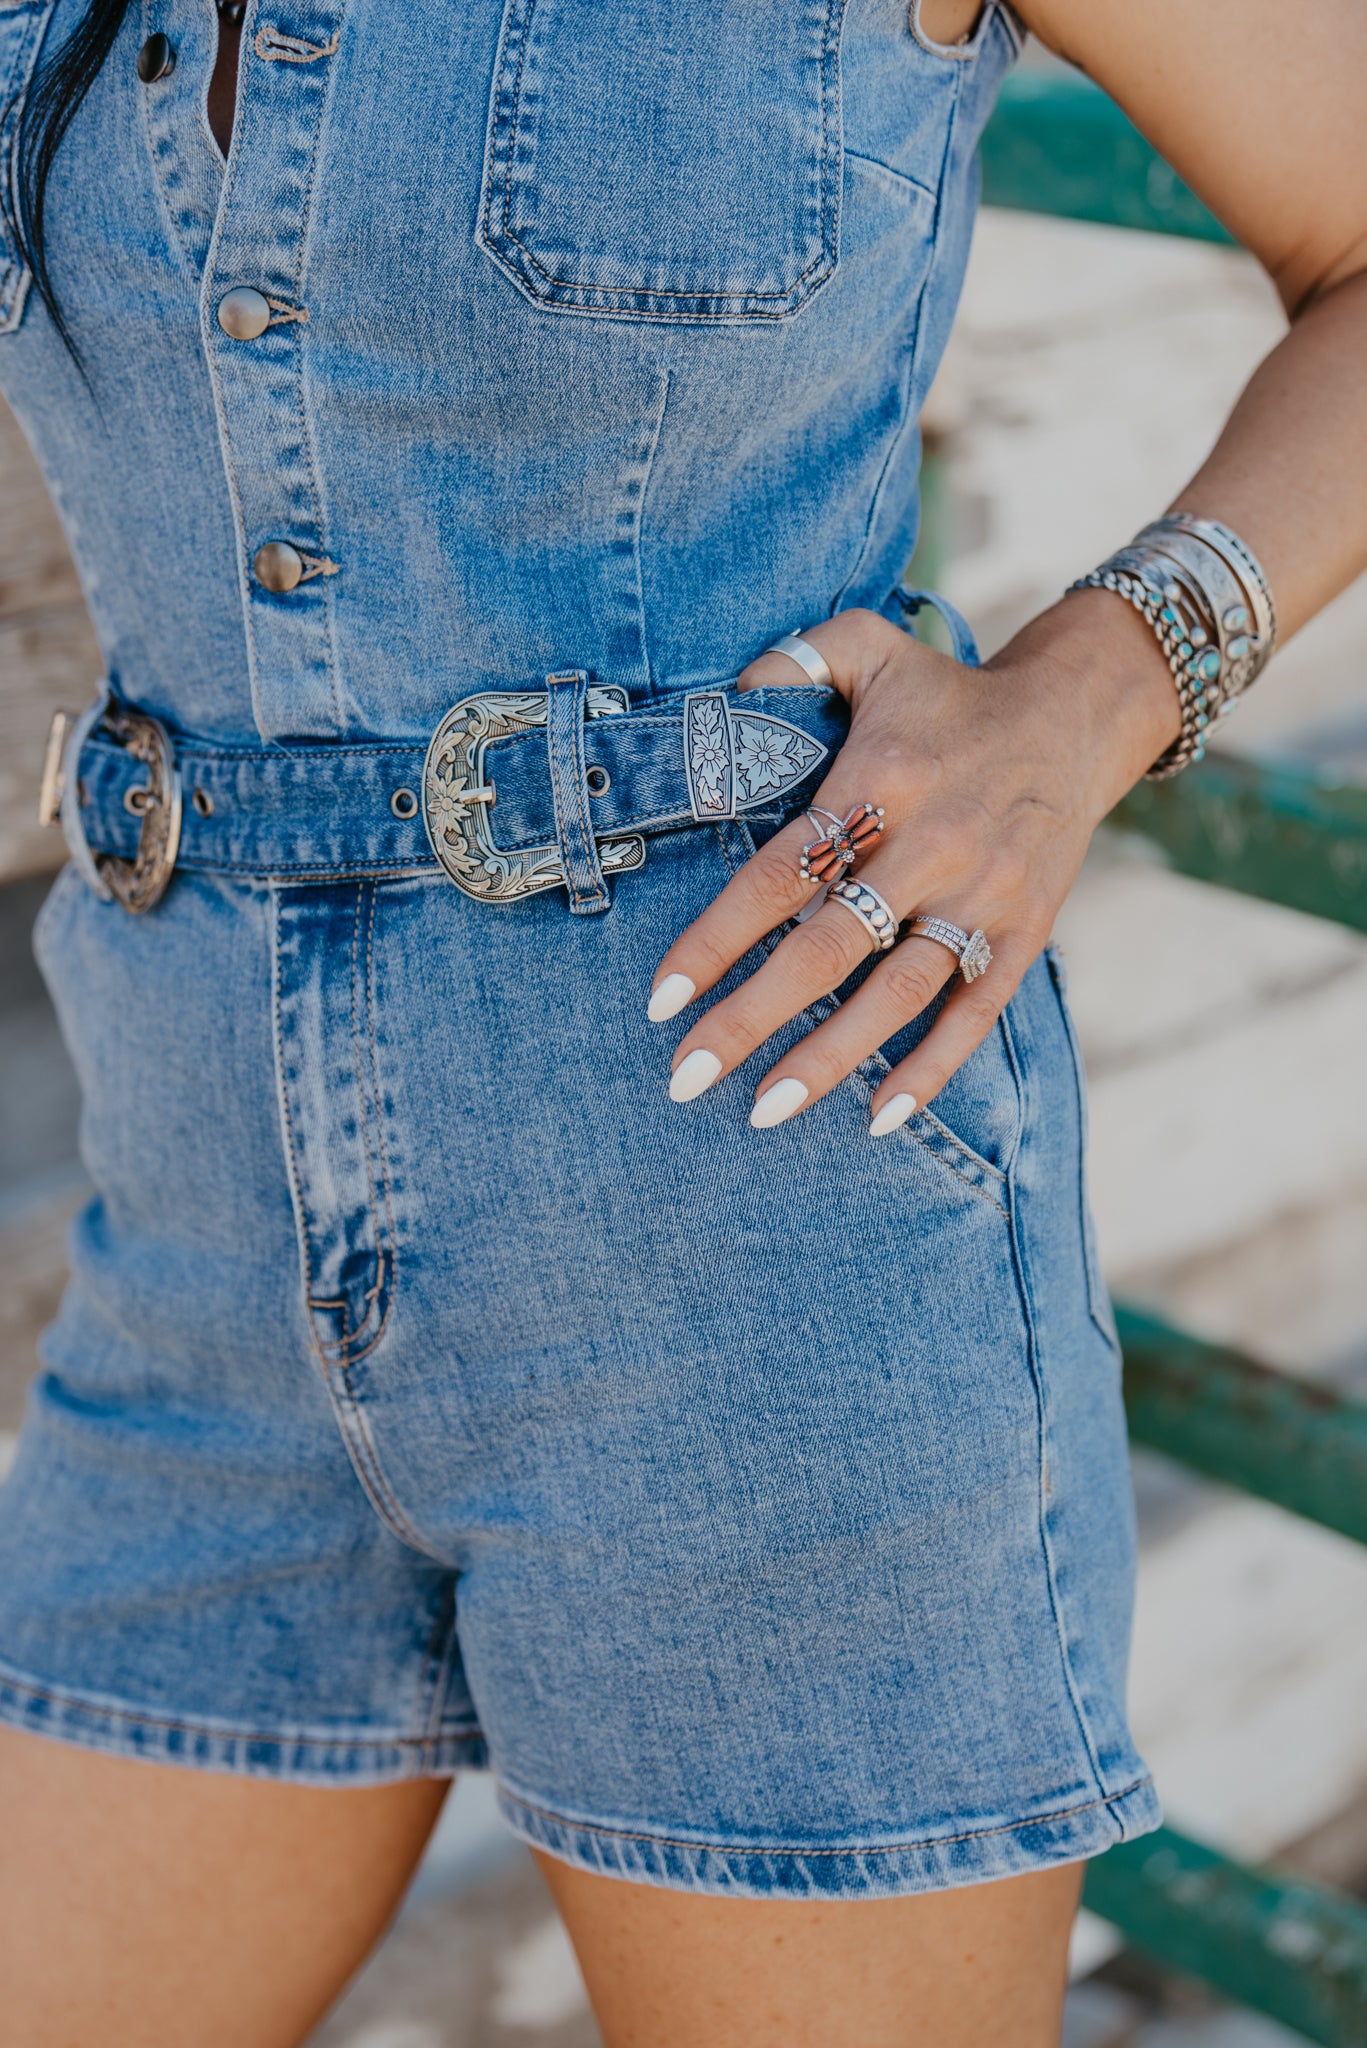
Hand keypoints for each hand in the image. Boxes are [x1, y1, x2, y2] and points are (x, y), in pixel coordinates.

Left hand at [649, 592, 1179, 1131]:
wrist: (1075, 717)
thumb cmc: (946, 695)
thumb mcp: (869, 647)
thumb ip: (790, 662)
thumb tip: (718, 706)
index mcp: (881, 781)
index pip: (779, 875)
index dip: (716, 941)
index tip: (661, 999)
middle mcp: (933, 845)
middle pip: (827, 950)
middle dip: (751, 1021)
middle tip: (685, 1076)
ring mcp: (984, 895)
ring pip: (897, 996)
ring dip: (828, 1060)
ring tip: (763, 1111)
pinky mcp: (1025, 932)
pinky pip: (974, 1013)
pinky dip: (930, 1069)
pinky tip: (877, 1117)